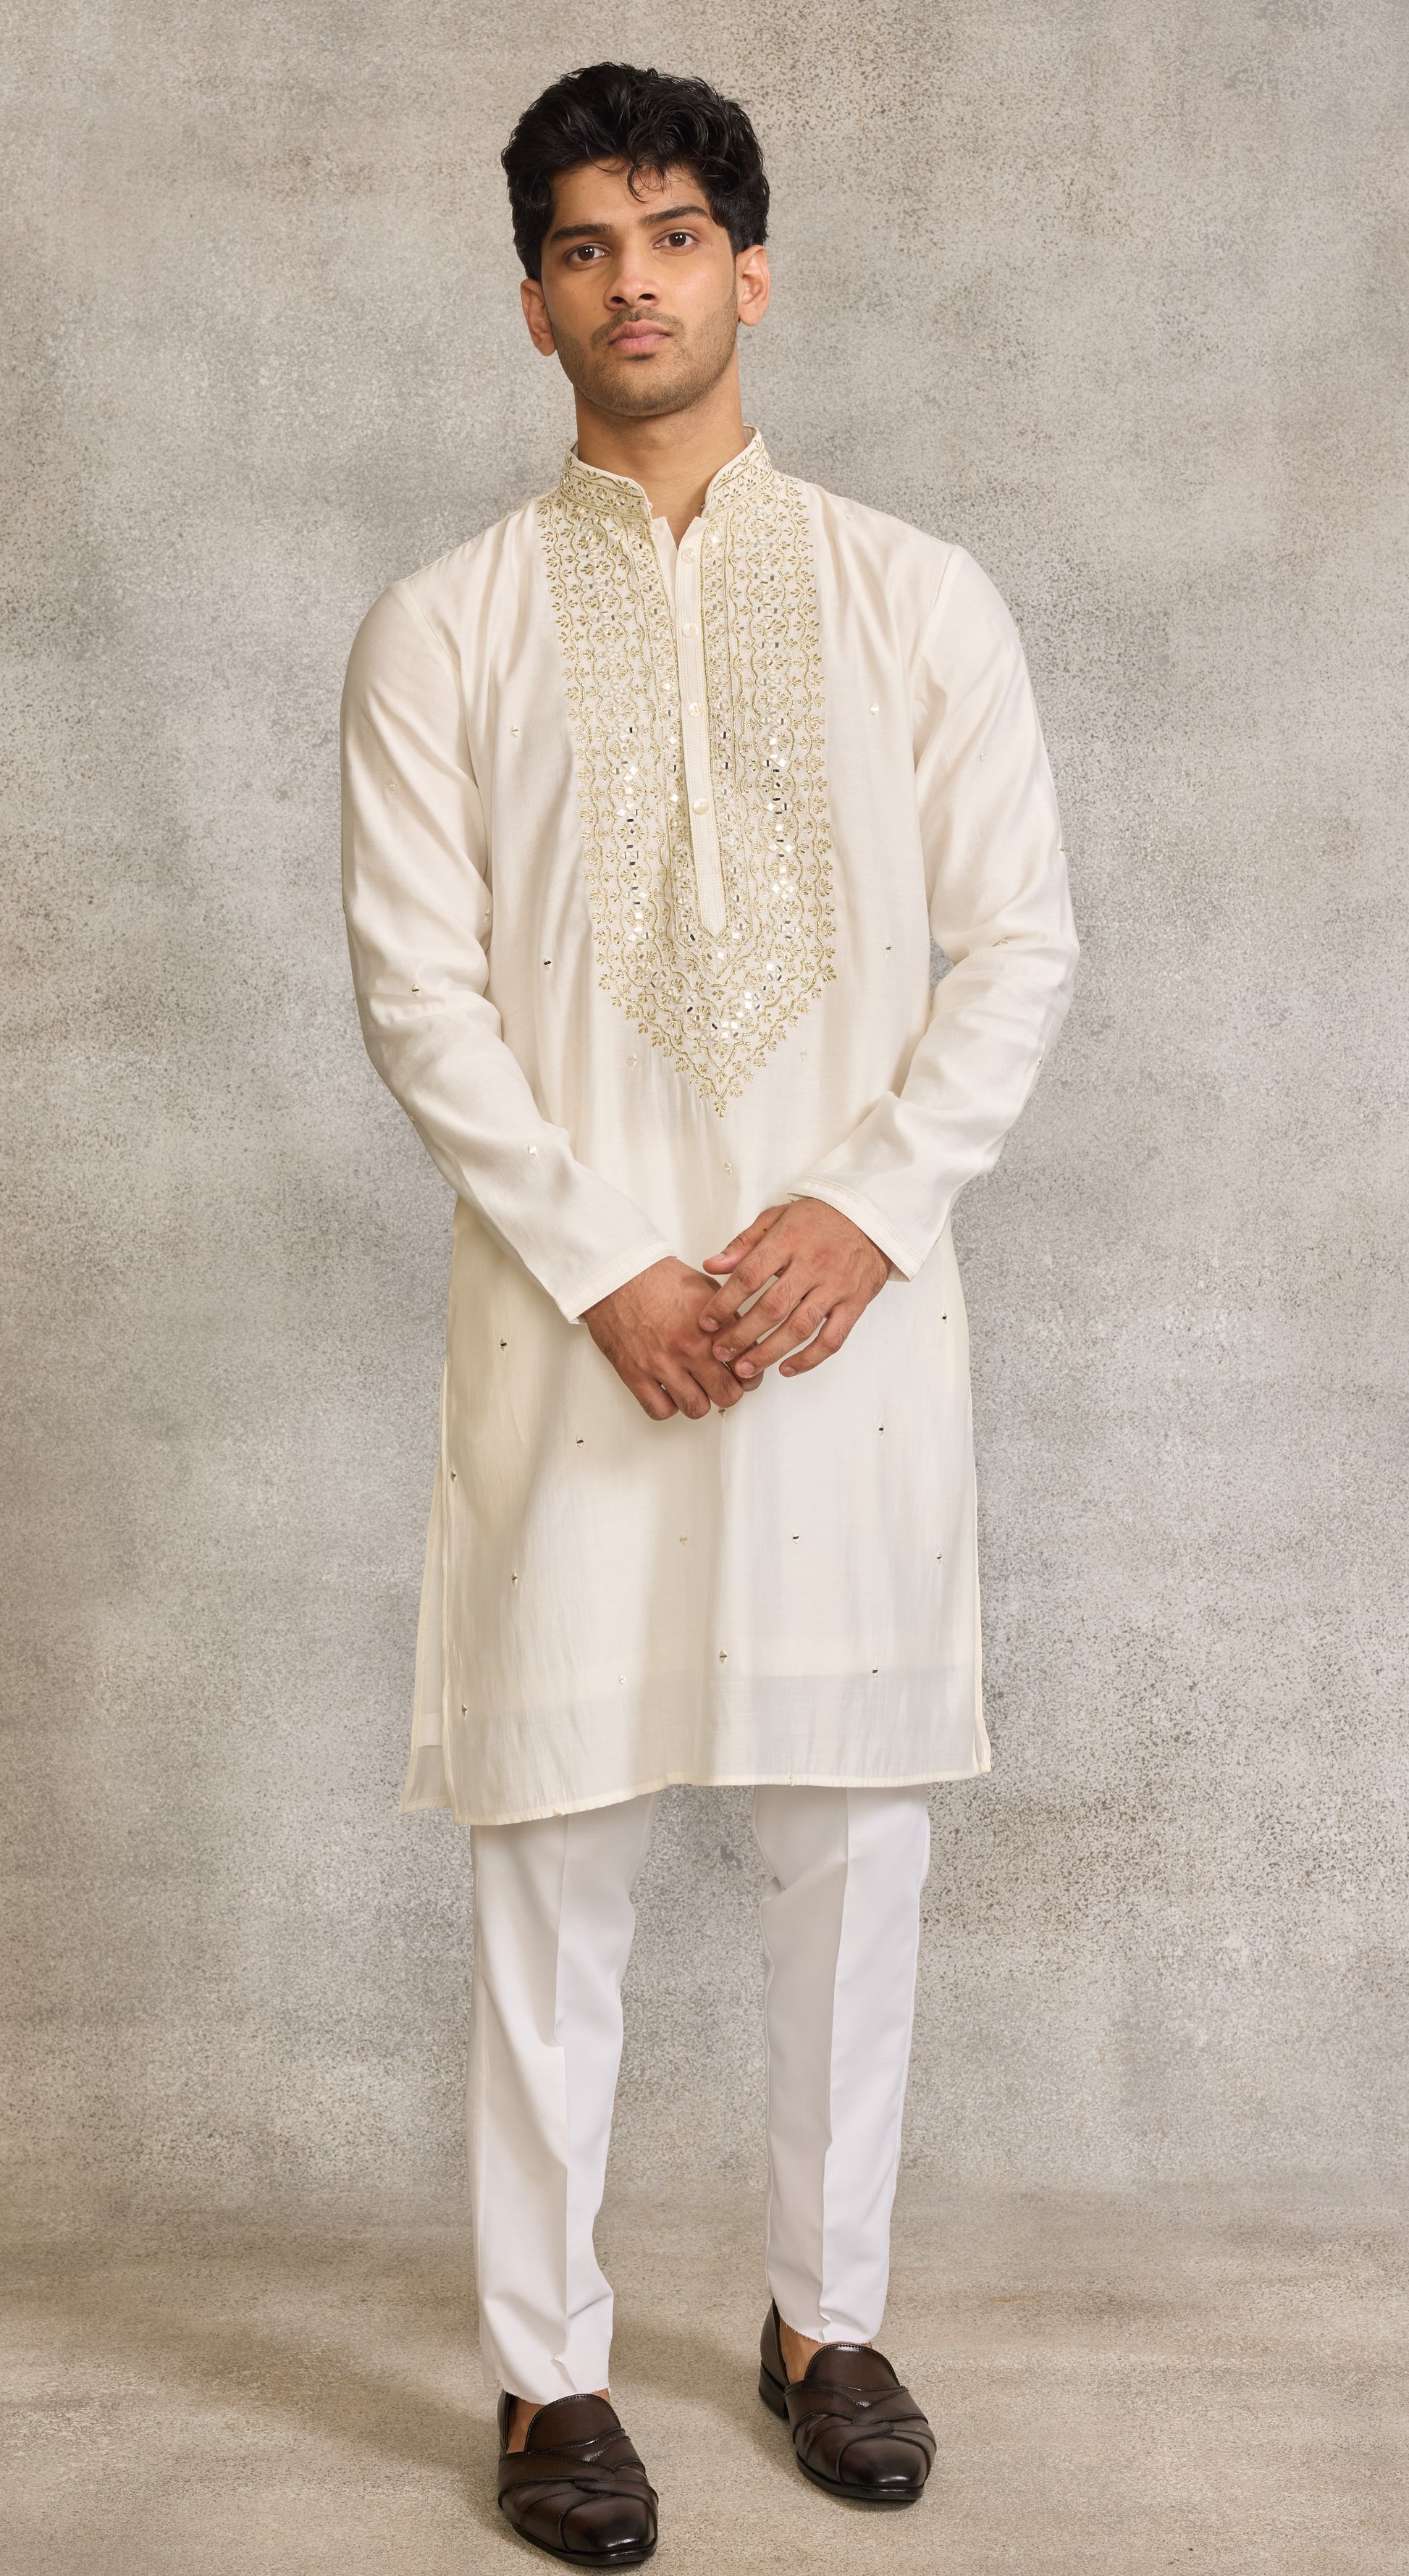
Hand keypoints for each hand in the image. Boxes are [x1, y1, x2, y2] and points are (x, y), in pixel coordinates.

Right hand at [583, 1256, 751, 1421]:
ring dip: (699, 1401)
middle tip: (721, 1385)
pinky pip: (660, 1410)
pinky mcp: (635, 1374)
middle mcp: (689, 1346)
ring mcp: (662, 1363)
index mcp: (712, 1325)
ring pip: (696, 1408)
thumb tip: (742, 1337)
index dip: (749, 1373)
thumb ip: (726, 1316)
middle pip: (727, 1393)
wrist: (615, 1275)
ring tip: (694, 1389)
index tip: (742, 1374)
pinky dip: (668, 1406)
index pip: (746, 1364)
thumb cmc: (655, 1277)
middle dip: (728, 1391)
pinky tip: (669, 1392)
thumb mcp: (704, 1288)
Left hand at [697, 1200, 889, 1380]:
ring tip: (745, 1369)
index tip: (706, 1322)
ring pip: (799, 1328)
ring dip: (769, 1353)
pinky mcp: (854, 1304)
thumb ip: (744, 1243)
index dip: (724, 1303)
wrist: (871, 1216)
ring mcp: (836, 1287)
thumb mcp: (778, 1217)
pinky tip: (787, 1369)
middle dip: (741, 1335)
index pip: (749, 1276)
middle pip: (772, 1308)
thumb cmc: (820, 1217)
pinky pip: (832, 1339)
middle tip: (719, 1352)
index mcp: (789, 1241)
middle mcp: (812, 1265)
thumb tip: (711, 1266)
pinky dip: (809, 1359)